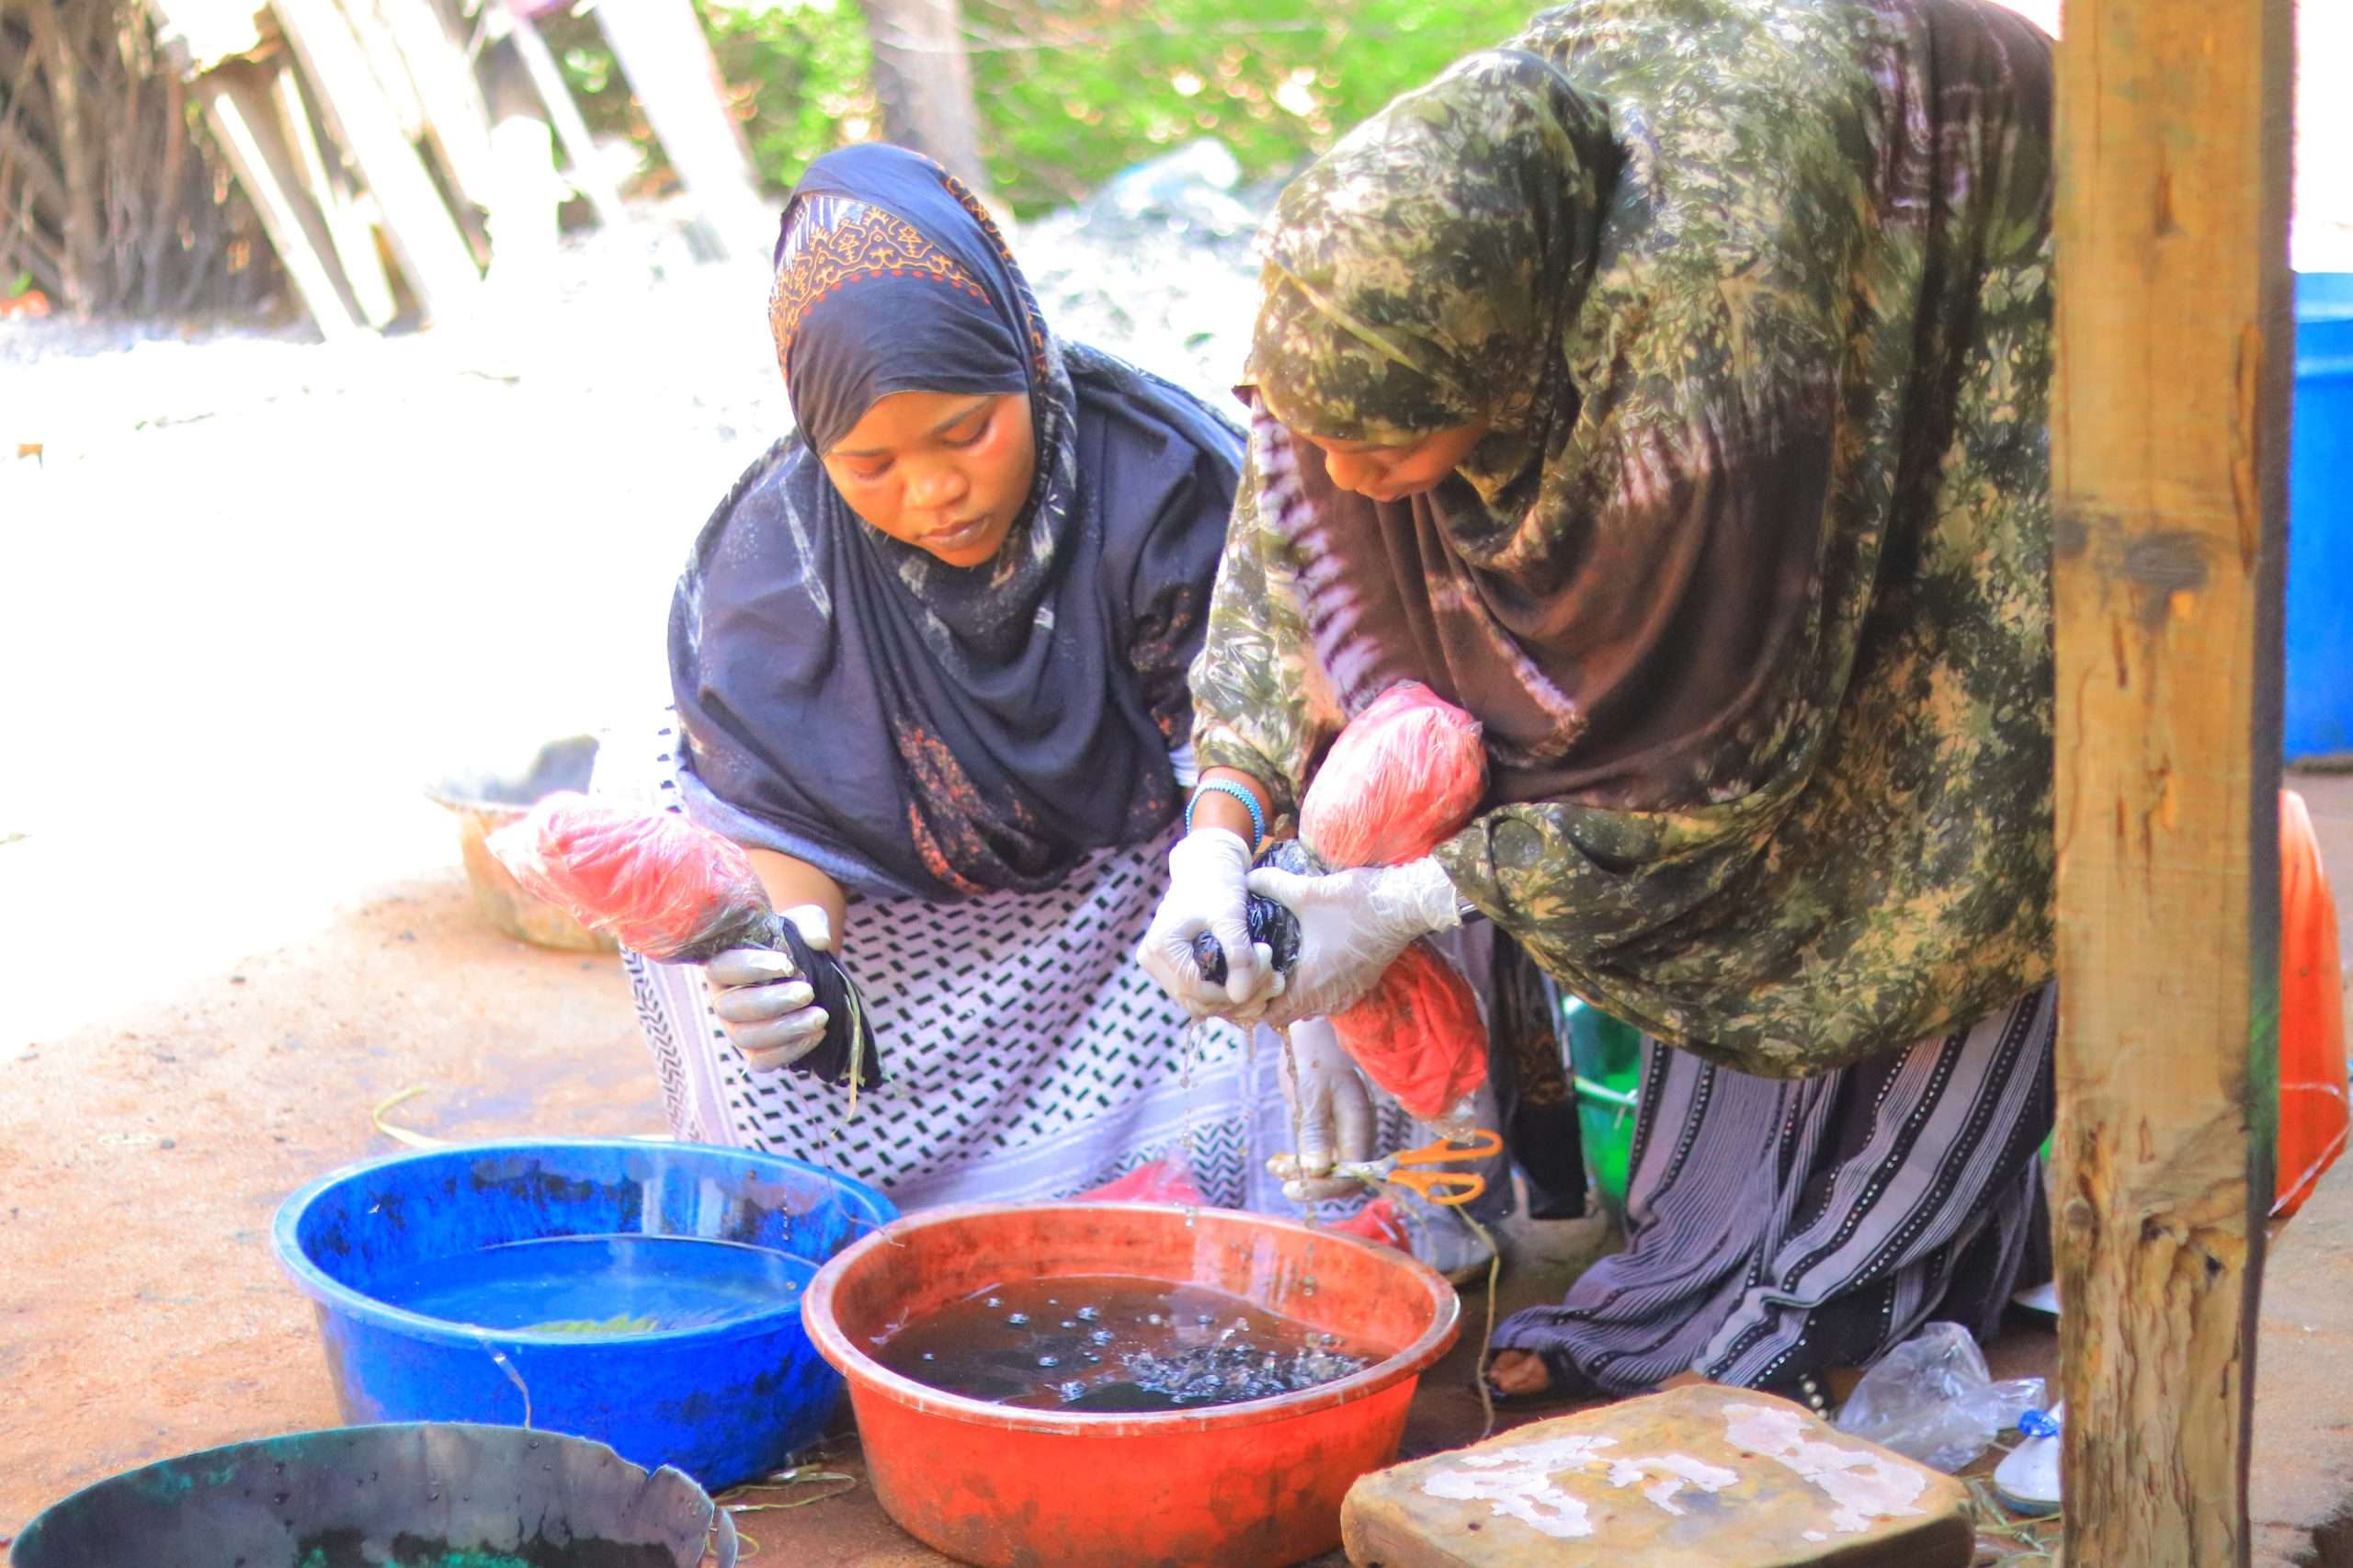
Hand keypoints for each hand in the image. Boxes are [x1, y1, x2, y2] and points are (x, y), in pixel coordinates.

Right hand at [707, 904, 837, 1072]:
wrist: (804, 970)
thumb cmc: (793, 942)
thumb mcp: (803, 922)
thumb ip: (810, 924)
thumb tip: (819, 941)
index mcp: (724, 964)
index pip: (722, 968)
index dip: (751, 968)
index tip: (788, 965)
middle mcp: (723, 999)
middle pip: (731, 1009)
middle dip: (772, 1002)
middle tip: (808, 992)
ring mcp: (736, 1028)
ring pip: (746, 1037)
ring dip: (785, 1029)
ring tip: (820, 1016)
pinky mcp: (755, 1051)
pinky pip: (761, 1061)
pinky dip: (789, 1051)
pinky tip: (817, 1034)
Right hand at [1137, 829, 1284, 1018]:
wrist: (1207, 864)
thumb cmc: (1218, 883)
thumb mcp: (1231, 916)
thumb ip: (1237, 955)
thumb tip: (1240, 997)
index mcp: (1161, 947)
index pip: (1198, 991)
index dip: (1235, 992)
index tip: (1270, 972)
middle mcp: (1152, 960)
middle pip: (1198, 1001)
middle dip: (1239, 999)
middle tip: (1274, 980)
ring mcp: (1159, 965)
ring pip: (1200, 1002)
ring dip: (1236, 998)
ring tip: (1269, 981)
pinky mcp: (1172, 966)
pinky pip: (1200, 992)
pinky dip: (1227, 992)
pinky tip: (1255, 981)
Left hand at [1246, 856, 1458, 1027]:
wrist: (1405, 905)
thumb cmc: (1356, 903)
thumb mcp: (1307, 892)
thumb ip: (1273, 885)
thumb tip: (1248, 878)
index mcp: (1311, 985)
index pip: (1272, 1014)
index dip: (1254, 1002)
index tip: (1245, 981)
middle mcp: (1330, 998)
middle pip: (1291, 1012)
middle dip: (1272, 997)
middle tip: (1258, 971)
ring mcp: (1349, 993)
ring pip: (1312, 1006)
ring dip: (1296, 992)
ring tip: (1281, 966)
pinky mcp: (1362, 984)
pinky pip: (1331, 997)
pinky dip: (1317, 988)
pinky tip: (1310, 962)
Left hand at [1268, 1017, 1375, 1200]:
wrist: (1310, 1036)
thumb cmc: (1315, 1057)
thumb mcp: (1313, 1093)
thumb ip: (1315, 1131)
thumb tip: (1317, 1171)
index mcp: (1359, 1125)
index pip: (1355, 1173)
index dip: (1331, 1187)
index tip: (1301, 1186)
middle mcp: (1353, 1134)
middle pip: (1343, 1178)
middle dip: (1316, 1187)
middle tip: (1287, 1187)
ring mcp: (1338, 1134)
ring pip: (1326, 1171)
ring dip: (1301, 1177)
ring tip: (1275, 1169)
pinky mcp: (1322, 1132)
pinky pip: (1312, 1158)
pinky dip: (1295, 1165)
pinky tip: (1275, 1164)